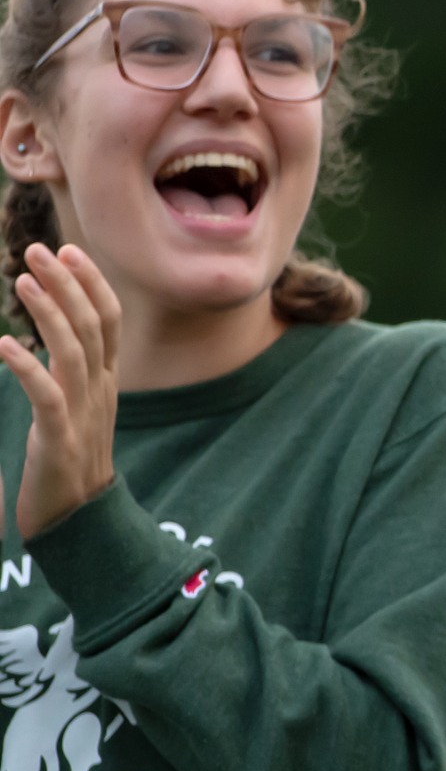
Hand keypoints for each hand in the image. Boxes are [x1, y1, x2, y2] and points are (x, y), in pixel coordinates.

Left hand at [0, 244, 119, 539]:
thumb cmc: (69, 463)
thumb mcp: (79, 410)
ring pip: (73, 352)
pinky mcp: (60, 440)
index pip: (110, 321)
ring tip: (24, 281)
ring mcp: (84, 414)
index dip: (91, 283)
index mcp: (105, 382)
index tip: (68, 249)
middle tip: (39, 250)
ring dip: (50, 313)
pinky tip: (4, 345)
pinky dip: (26, 368)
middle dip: (68, 284)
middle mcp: (100, 392)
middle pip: (94, 327)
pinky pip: (47, 397)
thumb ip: (72, 373)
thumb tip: (51, 336)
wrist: (80, 521)